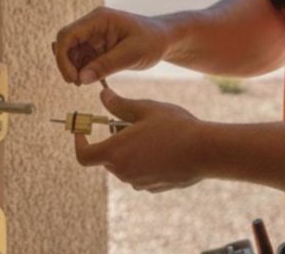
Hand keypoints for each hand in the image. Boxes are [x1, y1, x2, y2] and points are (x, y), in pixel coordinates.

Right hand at [52, 7, 169, 84]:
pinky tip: (93, 79)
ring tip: (86, 83)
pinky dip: (83, 70)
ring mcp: (93, 35)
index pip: (67, 35)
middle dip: (67, 65)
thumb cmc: (152, 41)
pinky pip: (82, 59)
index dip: (63, 58)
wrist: (165, 39)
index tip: (73, 79)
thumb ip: (106, 65)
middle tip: (78, 84)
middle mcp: (92, 25)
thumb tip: (80, 79)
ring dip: (74, 69)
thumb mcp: (132, 54)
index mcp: (99, 19)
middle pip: (65, 44)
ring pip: (71, 53)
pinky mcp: (97, 46)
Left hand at [74, 87, 206, 191]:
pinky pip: (140, 173)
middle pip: (107, 157)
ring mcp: (139, 182)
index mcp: (116, 152)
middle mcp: (123, 172)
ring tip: (152, 132)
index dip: (79, 143)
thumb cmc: (175, 127)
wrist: (205, 152)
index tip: (82, 131)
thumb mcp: (146, 109)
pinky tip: (164, 148)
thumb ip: (119, 105)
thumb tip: (103, 96)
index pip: (84, 155)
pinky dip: (144, 161)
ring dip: (131, 150)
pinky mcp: (153, 187)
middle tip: (132, 122)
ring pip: (125, 165)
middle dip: (113, 140)